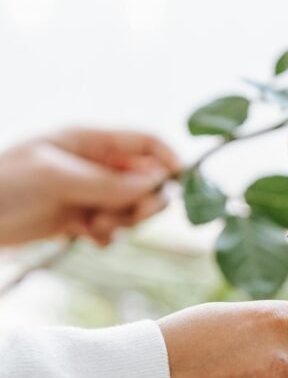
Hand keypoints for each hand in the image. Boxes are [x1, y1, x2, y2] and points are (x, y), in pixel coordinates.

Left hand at [0, 127, 180, 246]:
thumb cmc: (5, 185)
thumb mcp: (57, 178)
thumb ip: (108, 183)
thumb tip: (156, 184)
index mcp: (89, 140)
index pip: (145, 142)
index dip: (168, 160)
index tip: (180, 186)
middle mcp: (92, 164)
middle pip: (145, 179)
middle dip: (144, 201)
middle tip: (132, 216)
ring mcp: (85, 191)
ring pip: (130, 207)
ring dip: (122, 220)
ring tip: (94, 225)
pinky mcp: (76, 217)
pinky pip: (111, 227)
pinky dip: (106, 235)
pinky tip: (86, 237)